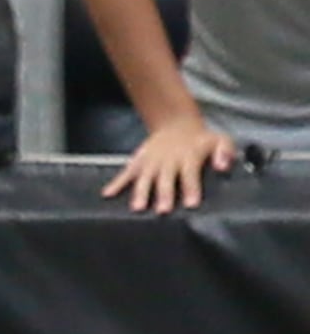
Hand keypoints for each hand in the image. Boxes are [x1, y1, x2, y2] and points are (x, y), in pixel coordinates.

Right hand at [106, 114, 237, 213]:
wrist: (177, 124)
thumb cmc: (200, 139)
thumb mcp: (220, 139)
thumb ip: (225, 152)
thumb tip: (223, 165)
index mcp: (190, 157)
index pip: (191, 175)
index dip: (191, 188)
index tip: (191, 203)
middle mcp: (169, 161)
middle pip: (166, 179)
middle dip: (164, 194)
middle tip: (163, 209)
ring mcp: (152, 162)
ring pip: (145, 178)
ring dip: (141, 192)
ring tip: (138, 207)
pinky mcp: (138, 162)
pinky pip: (126, 173)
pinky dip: (116, 183)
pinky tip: (107, 194)